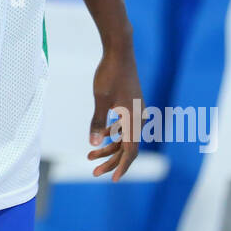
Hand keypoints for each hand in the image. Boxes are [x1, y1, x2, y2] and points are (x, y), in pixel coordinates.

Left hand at [86, 46, 141, 181]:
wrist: (120, 52)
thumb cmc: (109, 74)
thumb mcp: (100, 100)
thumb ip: (98, 123)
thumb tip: (94, 145)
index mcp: (134, 119)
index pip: (131, 151)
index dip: (122, 166)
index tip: (113, 179)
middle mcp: (139, 118)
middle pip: (127, 147)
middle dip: (111, 160)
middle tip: (94, 171)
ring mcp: (137, 111)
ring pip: (125, 137)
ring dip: (110, 147)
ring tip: (90, 156)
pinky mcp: (132, 105)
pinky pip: (126, 126)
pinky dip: (114, 134)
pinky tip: (103, 137)